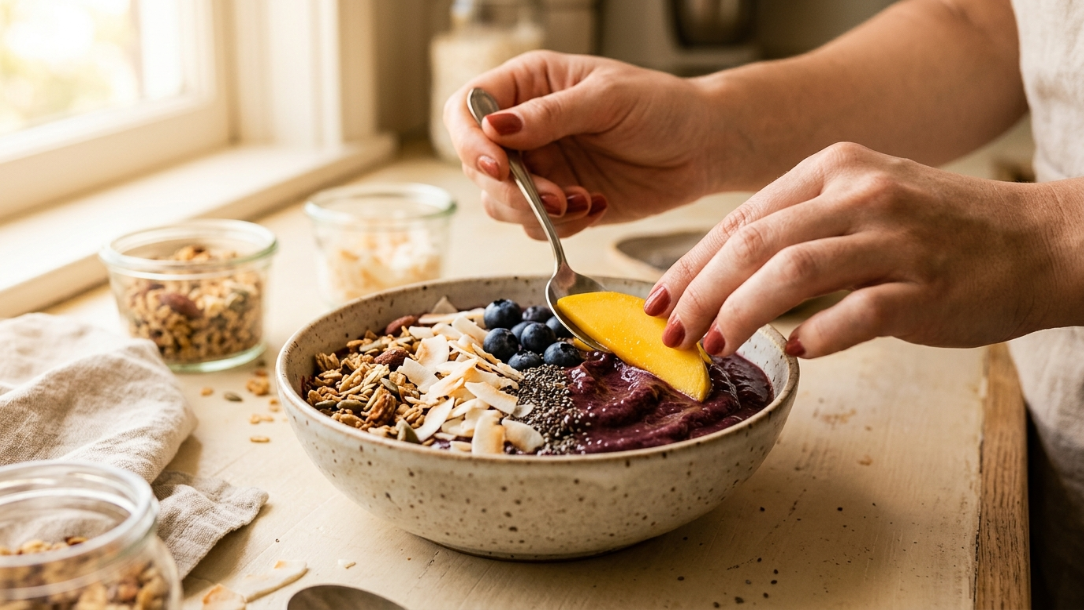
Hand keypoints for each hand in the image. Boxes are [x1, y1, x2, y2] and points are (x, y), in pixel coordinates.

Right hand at [444, 51, 723, 239]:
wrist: (702, 147)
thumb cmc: (663, 106)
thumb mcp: (607, 99)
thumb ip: (550, 114)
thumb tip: (494, 126)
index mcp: (528, 84)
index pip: (467, 109)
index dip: (470, 140)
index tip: (497, 165)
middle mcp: (525, 126)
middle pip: (477, 165)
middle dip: (512, 189)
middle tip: (556, 197)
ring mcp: (540, 167)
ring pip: (499, 202)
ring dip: (535, 212)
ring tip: (581, 200)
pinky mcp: (558, 202)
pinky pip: (533, 226)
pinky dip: (559, 226)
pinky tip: (595, 205)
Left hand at [645, 142, 1076, 357]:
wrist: (1036, 241)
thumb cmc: (938, 228)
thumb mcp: (862, 199)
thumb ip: (798, 225)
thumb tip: (721, 276)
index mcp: (834, 168)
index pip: (741, 218)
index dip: (689, 264)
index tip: (657, 301)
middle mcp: (860, 195)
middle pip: (754, 243)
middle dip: (699, 292)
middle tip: (671, 334)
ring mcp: (893, 239)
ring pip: (791, 272)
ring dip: (739, 313)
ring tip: (712, 346)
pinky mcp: (924, 286)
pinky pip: (855, 315)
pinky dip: (814, 337)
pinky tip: (792, 351)